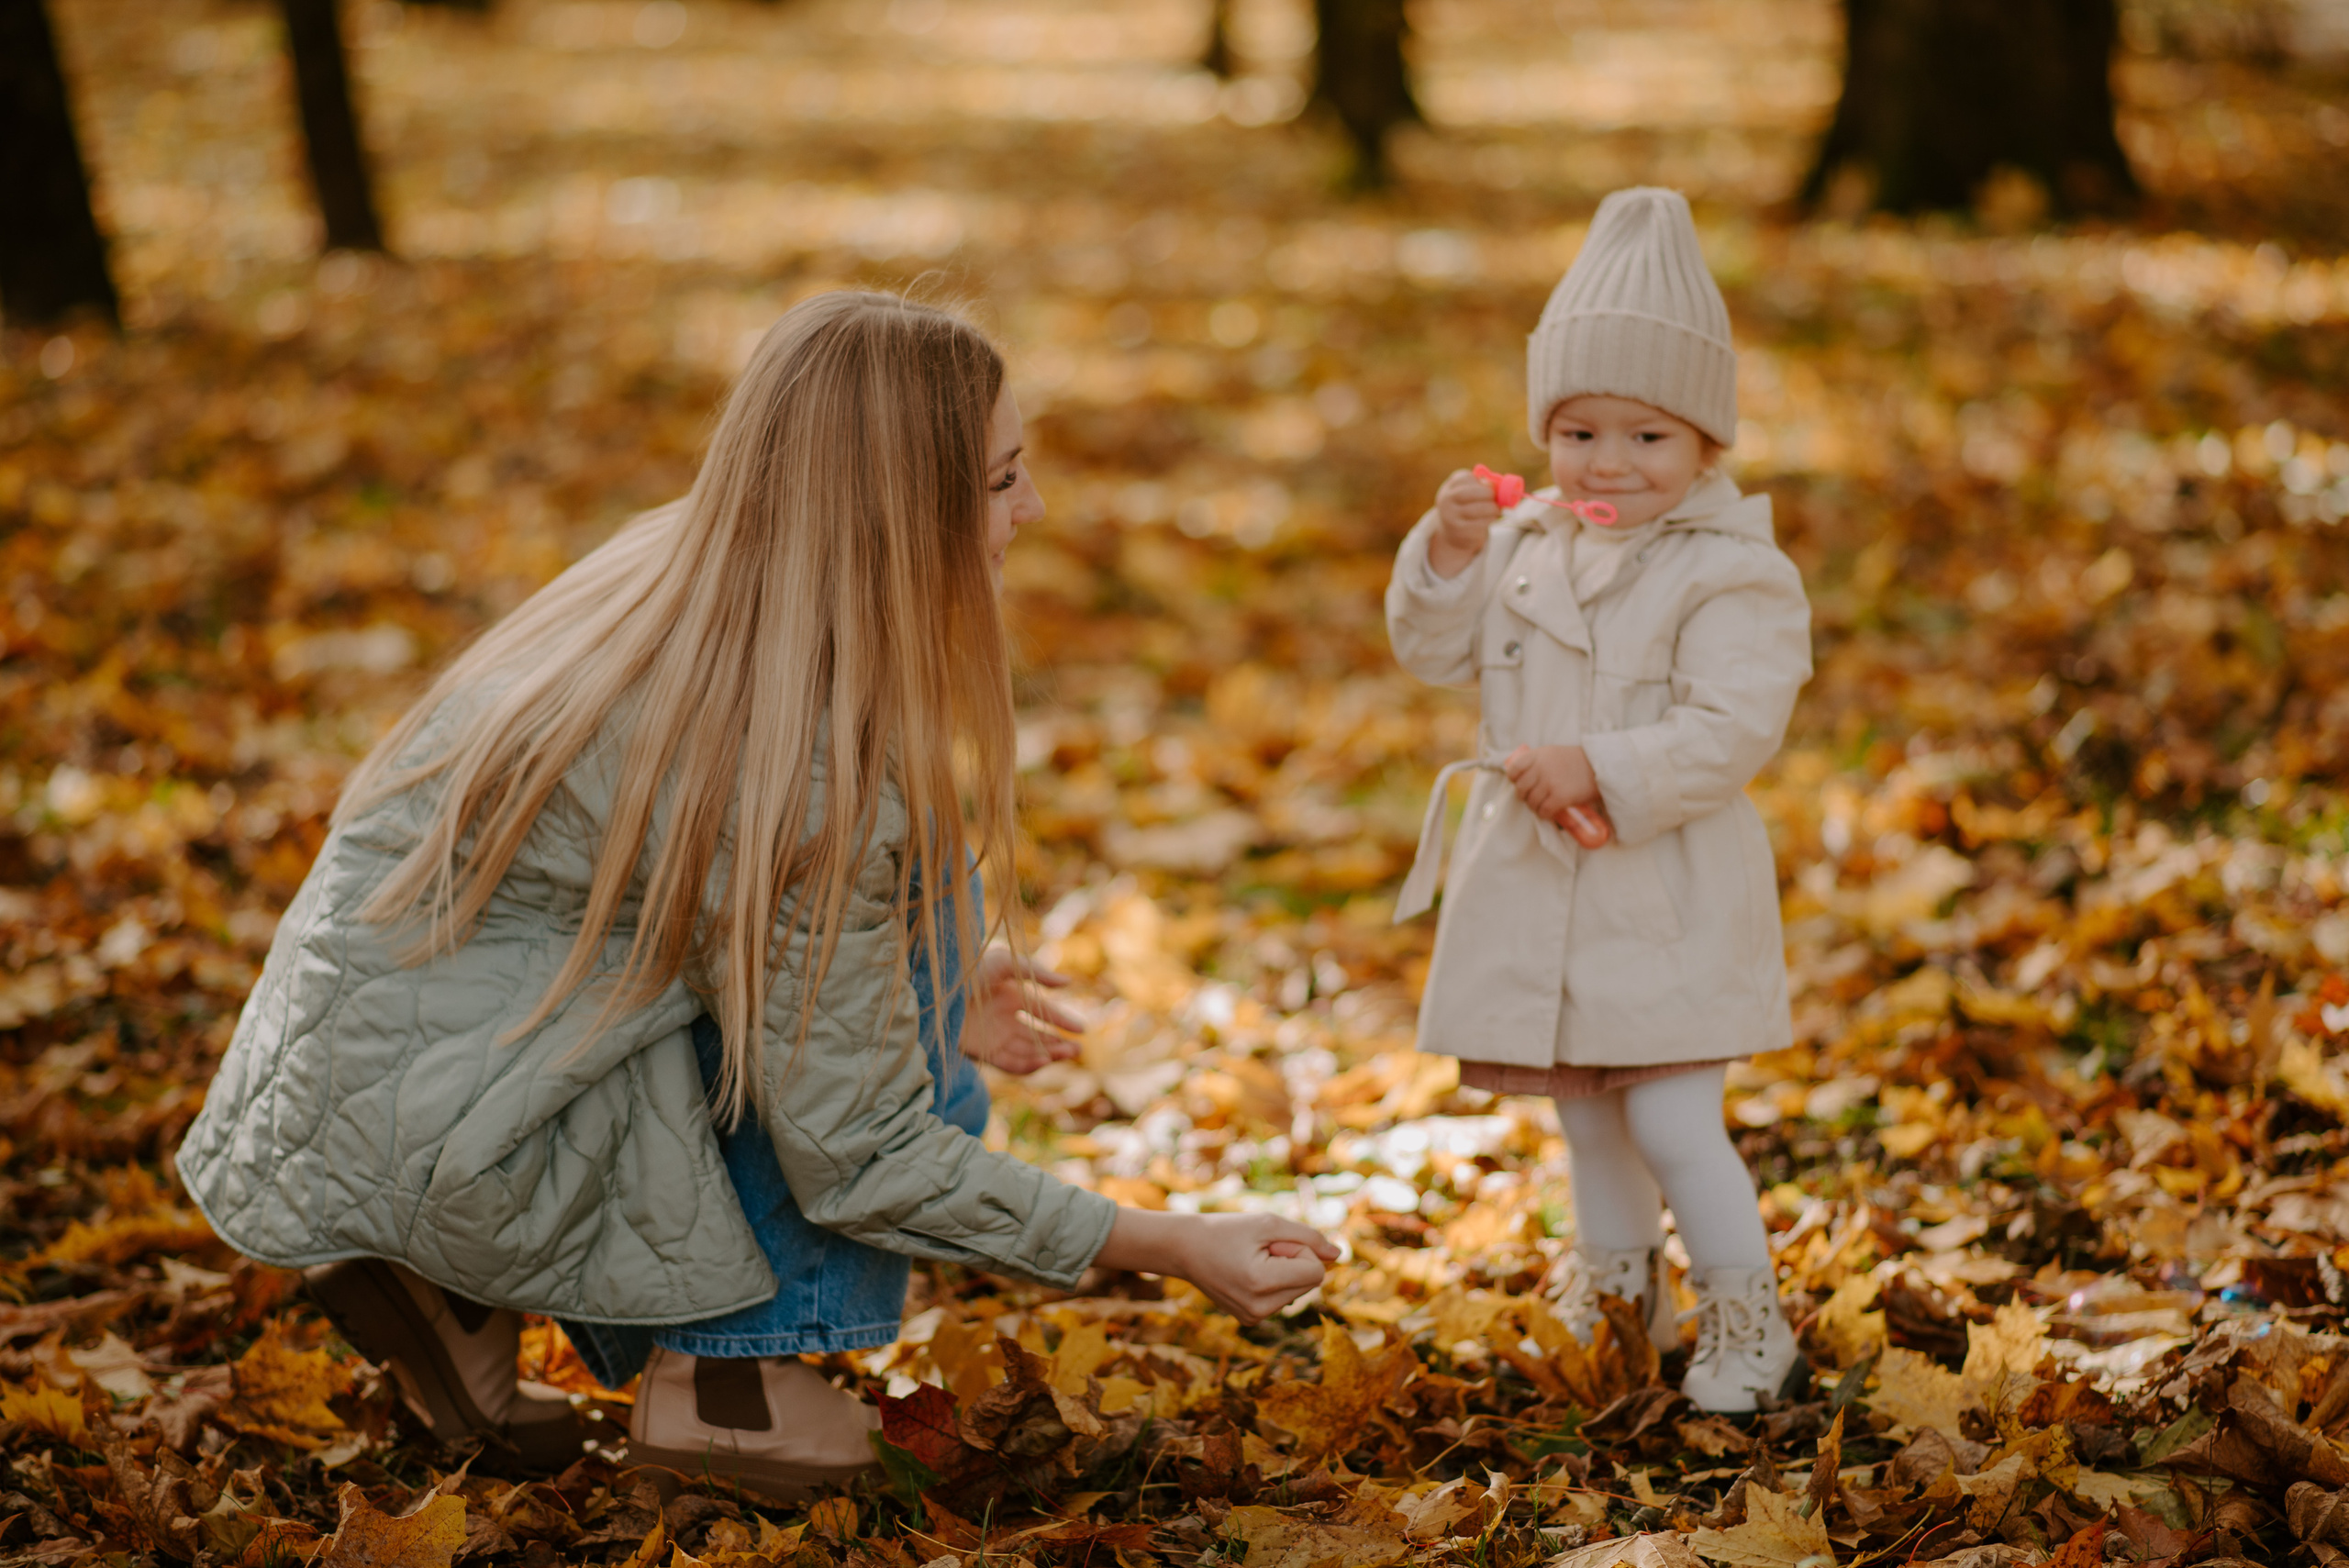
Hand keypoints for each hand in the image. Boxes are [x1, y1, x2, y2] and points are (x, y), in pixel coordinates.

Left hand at [958, 947, 1083, 1074]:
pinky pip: (1011, 1064)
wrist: (935, 993)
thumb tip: (1069, 982)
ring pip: (1028, 1051)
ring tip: (1067, 1055)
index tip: (1082, 1029)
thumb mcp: (1003, 963)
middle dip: (1059, 1043)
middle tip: (1078, 1051)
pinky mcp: (983, 1053)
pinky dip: (1029, 1065)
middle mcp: (1005, 1019)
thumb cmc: (967, 971)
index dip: (1063, 1020)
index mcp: (1011, 996)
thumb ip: (1037, 973)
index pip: (1043, 1012)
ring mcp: (995, 1037)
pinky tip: (1045, 1062)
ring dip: (1049, 1055)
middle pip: (1038, 1036)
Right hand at [1094, 1210, 1338, 1323]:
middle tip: (1259, 1250)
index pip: (1316, 1272)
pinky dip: (1273, 1283)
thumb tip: (1339, 1255)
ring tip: (1251, 1260)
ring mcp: (1254, 1319)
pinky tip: (1247, 1273)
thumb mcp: (1268, 1223)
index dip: (1300, 1250)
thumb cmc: (1226, 1230)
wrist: (1184, 1249)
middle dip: (1294, 1260)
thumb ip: (1308, 1236)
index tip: (1272, 1242)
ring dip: (1284, 1271)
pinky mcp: (1250, 1320)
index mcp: (1262, 1284)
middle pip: (1310, 1283)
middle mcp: (1260, 1309)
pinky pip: (1282, 1299)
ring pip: (1299, 1292)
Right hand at [1428, 468, 1502, 578]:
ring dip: (1495, 511)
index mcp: (1449, 488)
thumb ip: (1482, 486)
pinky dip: (1490, 524)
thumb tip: (1503, 486)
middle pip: (1481, 494)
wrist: (1450, 538)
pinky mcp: (1461, 534)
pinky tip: (1485, 525)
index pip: (1470, 480)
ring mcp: (1452, 518)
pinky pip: (1485, 525)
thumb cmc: (1464, 510)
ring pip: (1486, 509)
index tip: (1491, 490)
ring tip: (1493, 513)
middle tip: (1497, 502)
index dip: (1486, 485)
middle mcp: (1446, 501)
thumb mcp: (1467, 495)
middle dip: (1493, 498)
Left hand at [1502, 744, 1613, 847]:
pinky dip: (1544, 814)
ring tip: (1542, 806)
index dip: (1513, 779)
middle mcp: (1541, 768)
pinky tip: (1549, 812)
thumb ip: (1537, 761)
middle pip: (1521, 788)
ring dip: (1535, 807)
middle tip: (1531, 798)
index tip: (1518, 783)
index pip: (1514, 769)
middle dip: (1524, 796)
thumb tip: (1520, 775)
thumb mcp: (1552, 752)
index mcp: (1538, 756)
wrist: (1598, 766)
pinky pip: (1544, 811)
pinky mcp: (1560, 797)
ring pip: (1532, 802)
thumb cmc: (1575, 760)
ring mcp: (1550, 783)